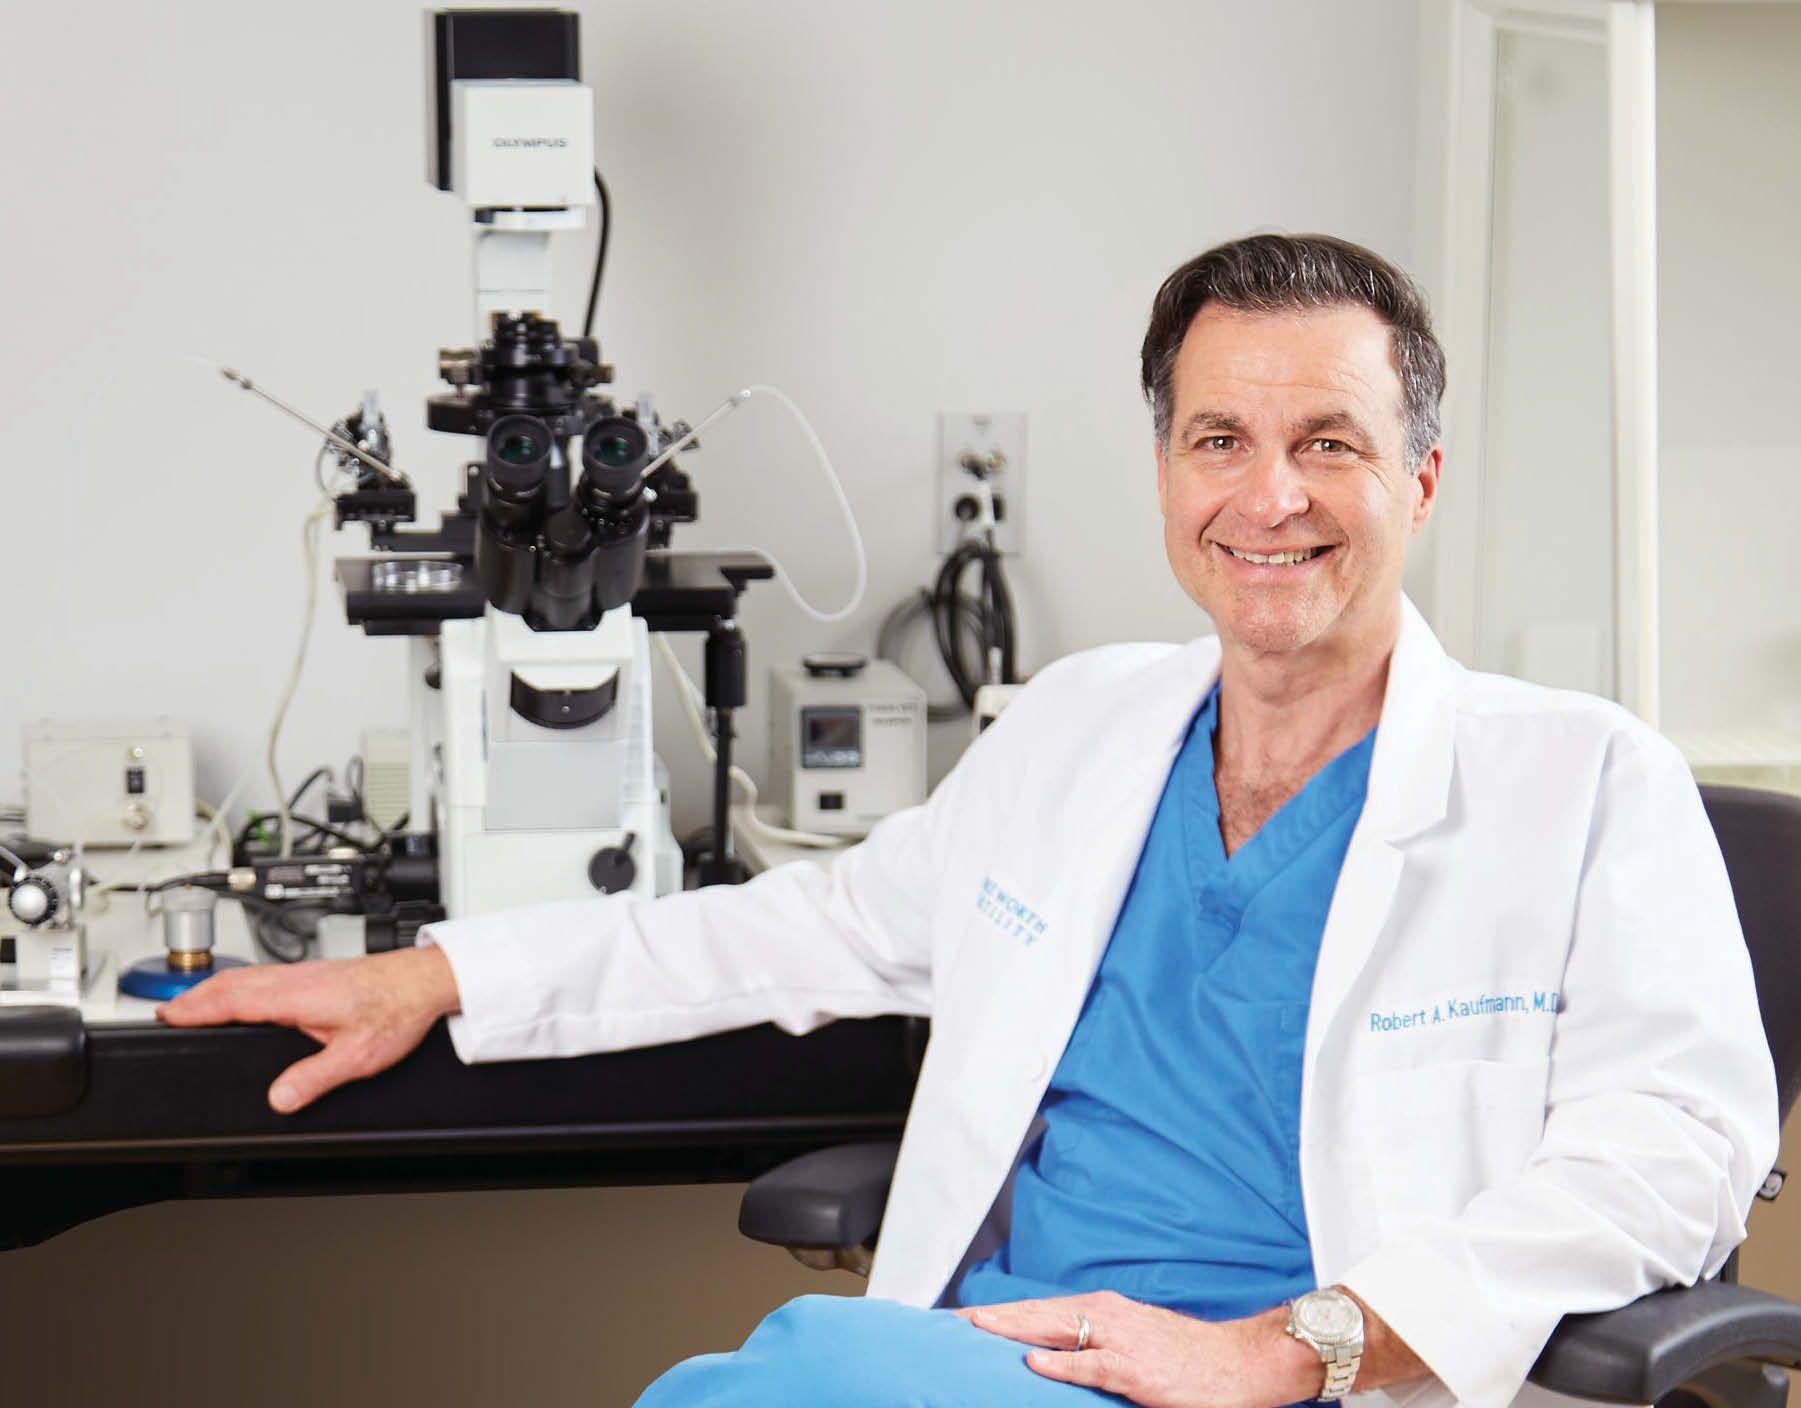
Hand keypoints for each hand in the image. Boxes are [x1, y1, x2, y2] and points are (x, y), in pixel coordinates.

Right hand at [156, 946, 461, 1113]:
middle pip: (232, 982)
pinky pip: (268, 975)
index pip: (231, 1000)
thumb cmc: (399, 1008)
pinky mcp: (320, 973)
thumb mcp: (356, 1055)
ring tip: (194, 1005)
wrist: (428, 979)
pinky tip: (245, 997)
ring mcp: (308, 973)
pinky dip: (242, 984)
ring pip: (249, 975)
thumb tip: (279, 1100)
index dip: (194, 1009)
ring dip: (216, 989)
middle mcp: (298, 978)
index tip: (165, 1016)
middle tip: (167, 1013)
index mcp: (296, 995)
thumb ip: (313, 1079)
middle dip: (195, 997)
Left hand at [958, 1291, 1319, 1407]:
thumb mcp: (1131, 1343)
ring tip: (976, 1328)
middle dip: (992, 1317)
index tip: (957, 1318)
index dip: (997, 1312)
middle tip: (948, 1321)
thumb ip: (1091, 1345)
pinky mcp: (1138, 1369)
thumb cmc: (1184, 1358)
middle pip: (1036, 1313)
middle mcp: (1106, 1316)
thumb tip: (1048, 1355)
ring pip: (1056, 1329)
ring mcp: (1121, 1341)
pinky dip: (1063, 1363)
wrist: (1239, 1362)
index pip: (1037, 1309)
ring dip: (1014, 1328)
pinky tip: (1035, 1362)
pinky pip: (1093, 1365)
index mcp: (1101, 1310)